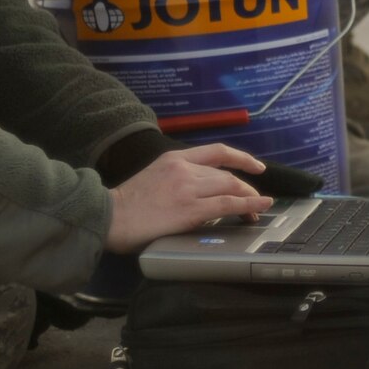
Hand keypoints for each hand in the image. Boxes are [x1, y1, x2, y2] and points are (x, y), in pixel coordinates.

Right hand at [105, 145, 276, 251]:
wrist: (109, 216)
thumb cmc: (126, 204)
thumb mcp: (153, 177)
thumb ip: (177, 177)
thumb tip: (200, 189)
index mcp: (175, 158)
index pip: (217, 151)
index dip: (241, 158)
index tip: (256, 166)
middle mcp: (184, 169)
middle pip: (227, 175)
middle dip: (246, 188)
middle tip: (255, 201)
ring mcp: (189, 188)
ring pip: (231, 187)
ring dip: (249, 199)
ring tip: (258, 210)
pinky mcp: (191, 209)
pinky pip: (228, 204)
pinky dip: (249, 205)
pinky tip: (259, 207)